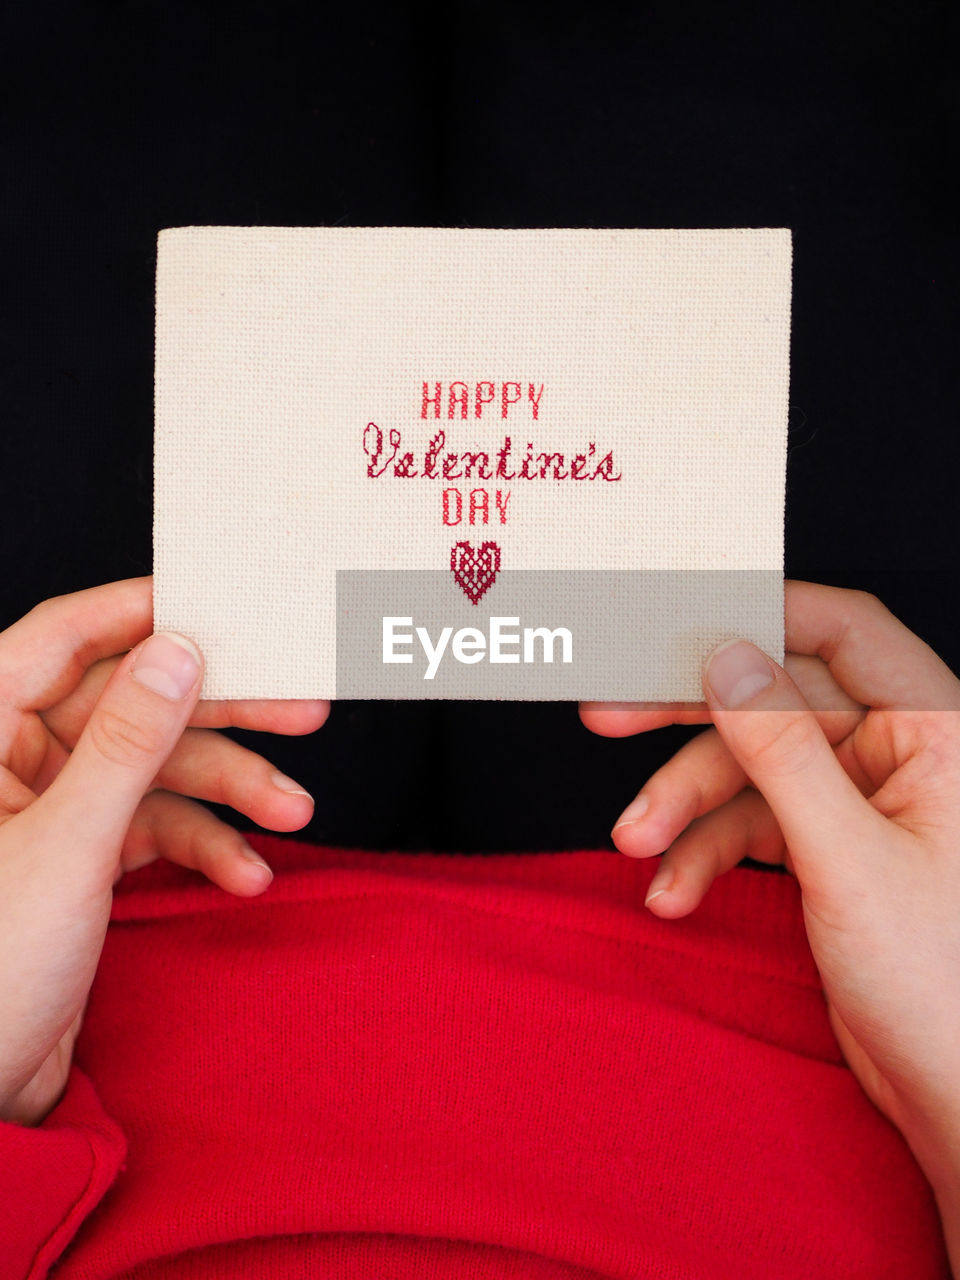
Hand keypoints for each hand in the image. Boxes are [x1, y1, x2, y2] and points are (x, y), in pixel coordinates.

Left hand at [0, 577, 328, 1125]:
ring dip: (229, 791)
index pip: (66, 637)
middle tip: (301, 707)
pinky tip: (245, 875)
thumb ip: (126, 744)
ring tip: (293, 811)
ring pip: (157, 768)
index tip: (224, 600)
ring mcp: (51, 808)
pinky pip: (156, 827)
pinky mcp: (82, 856)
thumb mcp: (67, 847)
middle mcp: (13, 758)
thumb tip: (175, 652)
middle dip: (220, 712)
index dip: (146, 610)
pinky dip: (205, 847)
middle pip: (132, 702)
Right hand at [580, 581, 959, 1241]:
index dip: (757, 611)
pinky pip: (751, 825)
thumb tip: (728, 657)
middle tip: (604, 714)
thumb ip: (782, 750)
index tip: (671, 617)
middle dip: (688, 720)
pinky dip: (705, 854)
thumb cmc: (942, 988)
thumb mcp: (847, 860)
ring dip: (684, 809)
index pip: (844, 632)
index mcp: (937, 732)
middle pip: (777, 700)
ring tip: (636, 849)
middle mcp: (900, 753)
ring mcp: (860, 800)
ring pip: (750, 769)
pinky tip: (674, 893)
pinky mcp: (829, 847)